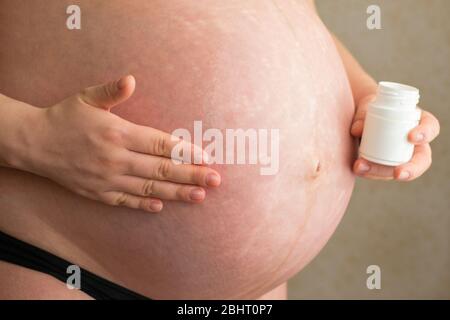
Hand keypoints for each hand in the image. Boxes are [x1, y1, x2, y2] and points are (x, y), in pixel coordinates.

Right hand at [26, 75, 220, 211]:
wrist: (32, 143)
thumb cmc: (64, 117)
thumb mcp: (86, 97)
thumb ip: (111, 91)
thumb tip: (131, 79)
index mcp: (117, 133)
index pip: (159, 144)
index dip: (185, 151)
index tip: (206, 158)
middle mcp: (115, 158)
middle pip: (161, 169)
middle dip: (191, 175)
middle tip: (215, 181)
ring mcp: (107, 179)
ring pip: (149, 188)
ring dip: (176, 192)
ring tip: (199, 196)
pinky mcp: (98, 193)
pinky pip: (126, 201)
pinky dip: (144, 203)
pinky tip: (162, 205)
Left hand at [350, 94, 439, 180]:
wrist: (362, 117)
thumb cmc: (372, 106)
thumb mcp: (368, 106)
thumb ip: (362, 115)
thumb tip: (357, 130)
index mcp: (418, 121)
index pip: (431, 127)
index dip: (425, 133)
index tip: (411, 137)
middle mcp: (414, 142)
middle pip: (421, 160)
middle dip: (411, 169)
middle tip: (398, 173)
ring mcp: (399, 156)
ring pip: (397, 170)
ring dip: (380, 172)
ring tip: (361, 167)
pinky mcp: (384, 165)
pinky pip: (379, 172)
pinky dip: (368, 172)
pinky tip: (358, 169)